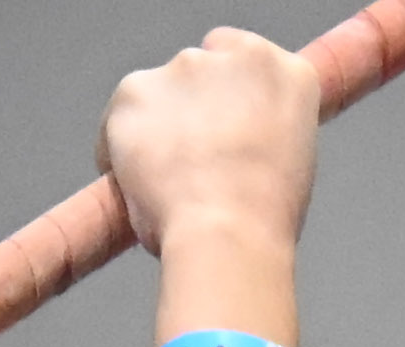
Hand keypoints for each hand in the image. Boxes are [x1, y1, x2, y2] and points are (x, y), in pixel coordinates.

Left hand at [100, 28, 319, 256]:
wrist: (228, 232)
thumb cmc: (262, 217)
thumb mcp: (290, 157)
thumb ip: (261, 129)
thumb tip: (233, 142)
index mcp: (288, 71)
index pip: (242, 60)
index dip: (220, 98)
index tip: (213, 127)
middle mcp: (238, 56)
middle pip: (198, 71)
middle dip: (187, 110)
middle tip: (184, 162)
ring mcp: (186, 68)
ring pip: (156, 93)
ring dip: (153, 127)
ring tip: (160, 182)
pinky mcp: (138, 90)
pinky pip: (116, 117)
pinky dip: (114, 149)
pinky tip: (132, 185)